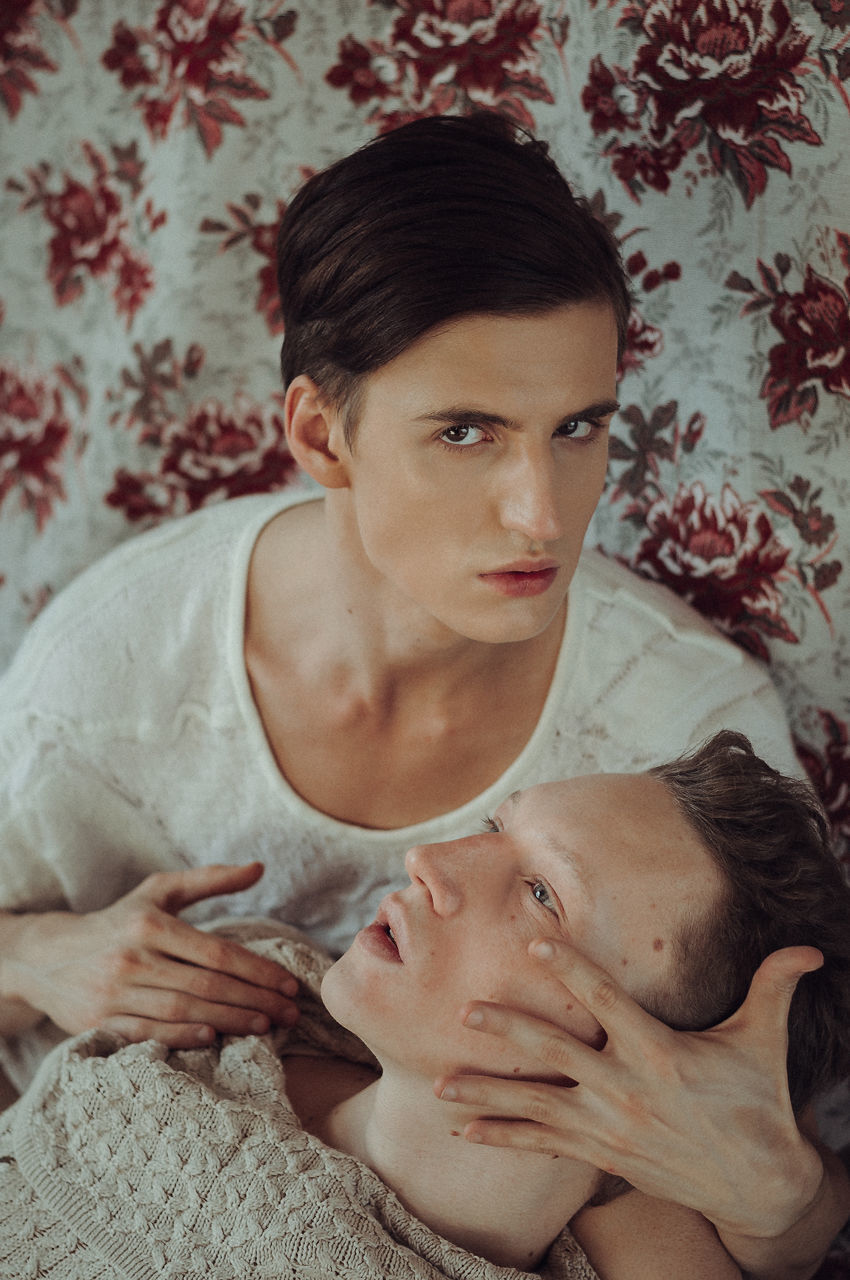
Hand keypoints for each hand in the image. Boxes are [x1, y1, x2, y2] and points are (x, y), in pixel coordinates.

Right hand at [12, 863, 298, 1046]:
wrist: (47, 956)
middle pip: (206, 985)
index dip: (259, 971)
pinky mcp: (99, 1022)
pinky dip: (180, 1038)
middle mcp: (132, 957)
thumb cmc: (119, 920)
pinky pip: (147, 1034)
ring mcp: (114, 993)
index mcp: (151, 924)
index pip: (217, 952)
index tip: (290, 984)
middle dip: (255, 1000)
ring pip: (182, 1011)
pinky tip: (213, 1039)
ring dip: (229, 1022)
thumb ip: (210, 880)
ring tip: (266, 1026)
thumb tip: (260, 868)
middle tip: (290, 1014)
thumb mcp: (159, 892)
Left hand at [435, 937, 824, 1241]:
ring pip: (537, 1106)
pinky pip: (543, 1145)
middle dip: (509, 1032)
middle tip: (465, 1012)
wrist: (760, 1185)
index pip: (607, 1002)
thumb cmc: (758, 1102)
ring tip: (442, 1082)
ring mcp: (610, 1127)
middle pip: (556, 1054)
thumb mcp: (766, 1042)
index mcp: (661, 1052)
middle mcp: (627, 1089)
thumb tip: (812, 947)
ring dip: (488, 1095)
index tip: (535, 943)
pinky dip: (503, 1137)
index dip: (572, 971)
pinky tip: (465, 1131)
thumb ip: (775, 987)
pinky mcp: (602, 1155)